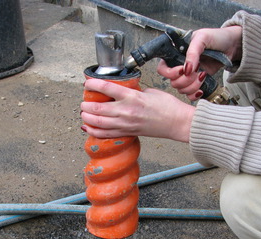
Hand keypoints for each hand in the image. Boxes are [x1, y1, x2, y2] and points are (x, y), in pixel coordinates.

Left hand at [80, 78, 194, 141]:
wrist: (177, 123)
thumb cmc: (167, 106)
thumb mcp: (148, 91)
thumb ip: (132, 91)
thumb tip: (120, 91)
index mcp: (132, 97)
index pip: (106, 88)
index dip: (92, 85)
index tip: (87, 83)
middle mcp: (126, 111)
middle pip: (97, 109)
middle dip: (85, 105)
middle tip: (83, 101)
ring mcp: (125, 124)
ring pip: (98, 123)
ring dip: (87, 118)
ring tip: (83, 113)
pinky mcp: (127, 133)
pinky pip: (105, 134)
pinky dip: (93, 131)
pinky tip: (87, 128)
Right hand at [157, 26, 241, 99]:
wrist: (233, 45)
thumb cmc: (217, 37)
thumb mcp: (202, 38)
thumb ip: (192, 52)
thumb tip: (186, 69)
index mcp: (176, 54)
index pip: (163, 68)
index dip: (170, 73)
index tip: (182, 70)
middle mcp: (180, 66)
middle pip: (173, 82)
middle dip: (186, 80)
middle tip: (198, 71)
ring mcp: (188, 76)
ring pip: (181, 90)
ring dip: (192, 86)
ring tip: (203, 76)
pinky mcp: (197, 83)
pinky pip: (189, 95)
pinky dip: (194, 94)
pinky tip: (201, 89)